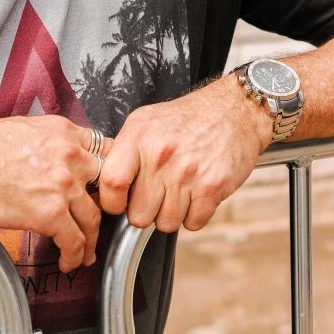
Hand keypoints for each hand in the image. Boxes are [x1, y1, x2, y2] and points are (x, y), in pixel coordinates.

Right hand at [0, 114, 111, 272]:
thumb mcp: (26, 128)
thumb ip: (51, 141)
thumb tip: (57, 157)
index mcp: (66, 133)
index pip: (108, 152)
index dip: (112, 174)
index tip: (109, 190)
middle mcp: (71, 155)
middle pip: (106, 188)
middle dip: (106, 209)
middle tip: (100, 223)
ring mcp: (63, 184)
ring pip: (93, 219)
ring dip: (91, 240)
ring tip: (85, 251)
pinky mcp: (50, 212)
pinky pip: (74, 241)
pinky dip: (75, 256)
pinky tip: (69, 261)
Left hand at [99, 74, 272, 231]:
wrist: (234, 110)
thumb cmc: (187, 120)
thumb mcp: (145, 122)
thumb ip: (122, 153)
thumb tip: (99, 186)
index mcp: (138, 137)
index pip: (111, 183)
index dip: (112, 202)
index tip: (118, 203)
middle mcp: (161, 155)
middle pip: (138, 215)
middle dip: (146, 211)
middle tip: (156, 194)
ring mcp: (188, 173)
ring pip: (166, 223)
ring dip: (172, 214)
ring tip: (179, 190)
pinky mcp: (212, 187)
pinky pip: (193, 223)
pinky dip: (195, 215)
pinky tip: (196, 194)